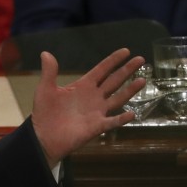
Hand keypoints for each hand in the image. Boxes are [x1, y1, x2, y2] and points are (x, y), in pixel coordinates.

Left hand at [31, 48, 144, 166]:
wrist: (44, 135)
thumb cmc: (45, 112)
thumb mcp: (46, 89)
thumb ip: (49, 72)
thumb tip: (45, 53)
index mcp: (83, 86)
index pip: (102, 70)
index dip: (113, 60)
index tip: (126, 51)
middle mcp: (94, 97)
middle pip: (114, 81)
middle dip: (127, 70)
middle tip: (140, 59)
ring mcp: (97, 112)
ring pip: (118, 98)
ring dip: (130, 90)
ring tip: (143, 80)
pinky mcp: (97, 126)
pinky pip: (112, 122)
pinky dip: (121, 118)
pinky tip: (132, 114)